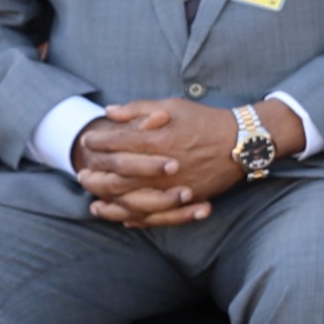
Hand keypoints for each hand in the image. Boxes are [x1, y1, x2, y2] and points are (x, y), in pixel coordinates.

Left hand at [72, 97, 265, 225]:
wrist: (242, 143)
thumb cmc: (206, 121)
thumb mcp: (172, 105)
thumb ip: (138, 109)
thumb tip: (109, 111)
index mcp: (155, 140)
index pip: (114, 144)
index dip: (97, 142)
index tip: (88, 141)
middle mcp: (159, 167)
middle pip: (114, 177)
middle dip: (93, 176)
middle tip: (81, 174)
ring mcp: (170, 187)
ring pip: (128, 201)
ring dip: (106, 201)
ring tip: (93, 201)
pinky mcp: (182, 201)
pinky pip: (151, 215)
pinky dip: (131, 217)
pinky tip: (120, 216)